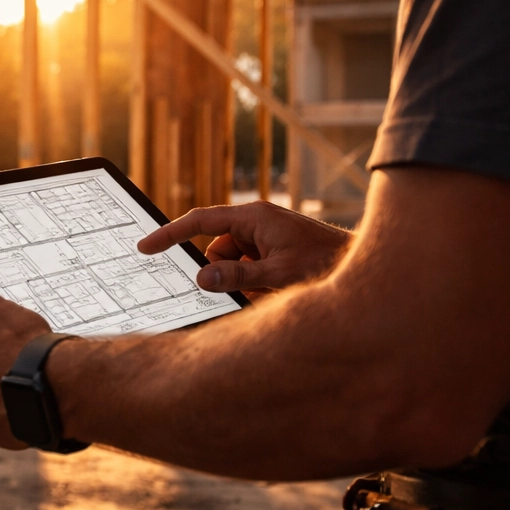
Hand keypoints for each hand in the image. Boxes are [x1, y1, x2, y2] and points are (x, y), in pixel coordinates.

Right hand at [137, 201, 350, 298]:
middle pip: (217, 248)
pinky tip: (275, 291)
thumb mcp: (277, 275)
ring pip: (232, 262)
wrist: (363, 266)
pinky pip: (249, 267)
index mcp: (253, 218)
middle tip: (241, 290)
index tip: (146, 247)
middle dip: (221, 272)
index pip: (199, 222)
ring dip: (241, 281)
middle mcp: (257, 223)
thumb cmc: (326, 264)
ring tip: (269, 292)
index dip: (169, 235)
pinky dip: (254, 283)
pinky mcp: (275, 250)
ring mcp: (266, 236)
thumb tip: (203, 278)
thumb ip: (237, 278)